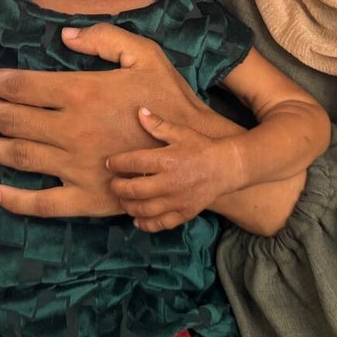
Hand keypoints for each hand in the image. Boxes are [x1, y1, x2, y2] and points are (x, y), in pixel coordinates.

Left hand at [0, 24, 221, 218]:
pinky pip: (44, 203)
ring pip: (21, 157)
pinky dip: (16, 200)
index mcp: (82, 93)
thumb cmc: (170, 100)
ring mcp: (76, 167)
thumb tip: (65, 36)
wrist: (196, 153)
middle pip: (15, 120)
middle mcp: (71, 130)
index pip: (25, 86)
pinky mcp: (87, 198)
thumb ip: (105, 39)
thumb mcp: (146, 54)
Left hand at [108, 108, 234, 231]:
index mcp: (165, 160)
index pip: (132, 163)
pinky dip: (146, 224)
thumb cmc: (201, 147)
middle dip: (118, 187)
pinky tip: (137, 220)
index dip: (116, 163)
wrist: (226, 168)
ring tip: (123, 200)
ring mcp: (176, 200)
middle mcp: (168, 183)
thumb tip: (139, 112)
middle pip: (133, 189)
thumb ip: (158, 125)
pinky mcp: (184, 213)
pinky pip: (160, 223)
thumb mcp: (180, 132)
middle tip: (113, 183)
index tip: (109, 163)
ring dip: (128, 205)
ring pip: (143, 209)